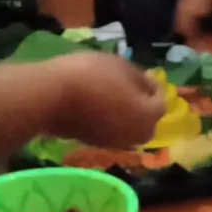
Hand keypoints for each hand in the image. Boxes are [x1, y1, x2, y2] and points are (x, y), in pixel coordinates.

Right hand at [48, 53, 165, 147]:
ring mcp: (115, 143)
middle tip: (134, 89)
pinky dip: (113, 122)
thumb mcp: (120, 66)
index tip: (148, 74)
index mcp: (148, 115)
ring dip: (129, 116)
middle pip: (148, 122)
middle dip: (145, 107)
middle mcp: (136, 135)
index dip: (155, 87)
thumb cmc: (91, 75)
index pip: (161, 102)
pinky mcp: (96, 144)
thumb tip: (148, 84)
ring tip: (117, 98)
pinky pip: (113, 133)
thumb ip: (140, 78)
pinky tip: (101, 108)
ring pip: (130, 130)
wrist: (51, 97)